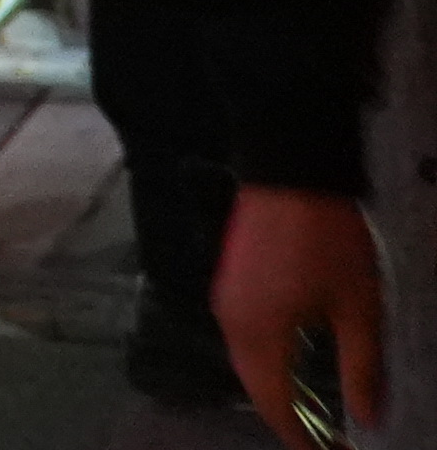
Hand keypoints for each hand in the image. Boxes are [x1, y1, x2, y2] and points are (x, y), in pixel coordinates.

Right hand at [221, 182, 381, 440]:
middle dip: (288, 420)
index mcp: (261, 334)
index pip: (277, 405)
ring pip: (246, 364)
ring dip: (276, 392)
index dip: (302, 438)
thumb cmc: (329, 243)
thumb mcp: (358, 308)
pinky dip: (267, 366)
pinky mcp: (230, 284)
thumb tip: (366, 418)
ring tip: (314, 413)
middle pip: (255, 388)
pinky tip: (294, 368)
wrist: (290, 171)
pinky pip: (244, 341)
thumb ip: (361, 368)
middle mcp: (232, 322)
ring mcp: (226, 301)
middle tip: (325, 440)